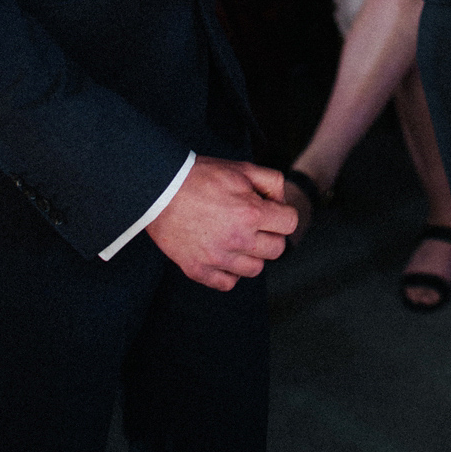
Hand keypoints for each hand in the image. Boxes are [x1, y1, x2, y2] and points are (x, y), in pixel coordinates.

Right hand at [145, 156, 297, 290]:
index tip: (271, 211)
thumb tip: (282, 202)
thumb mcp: (242, 168)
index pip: (290, 224)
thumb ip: (271, 182)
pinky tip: (224, 253)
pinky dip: (230, 272)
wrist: (160, 190)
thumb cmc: (202, 176)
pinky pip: (228, 283)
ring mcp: (217, 259)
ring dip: (252, 254)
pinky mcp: (198, 271)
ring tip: (238, 237)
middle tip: (256, 224)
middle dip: (271, 235)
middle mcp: (238, 239)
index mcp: (251, 213)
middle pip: (276, 249)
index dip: (283, 214)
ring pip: (255, 269)